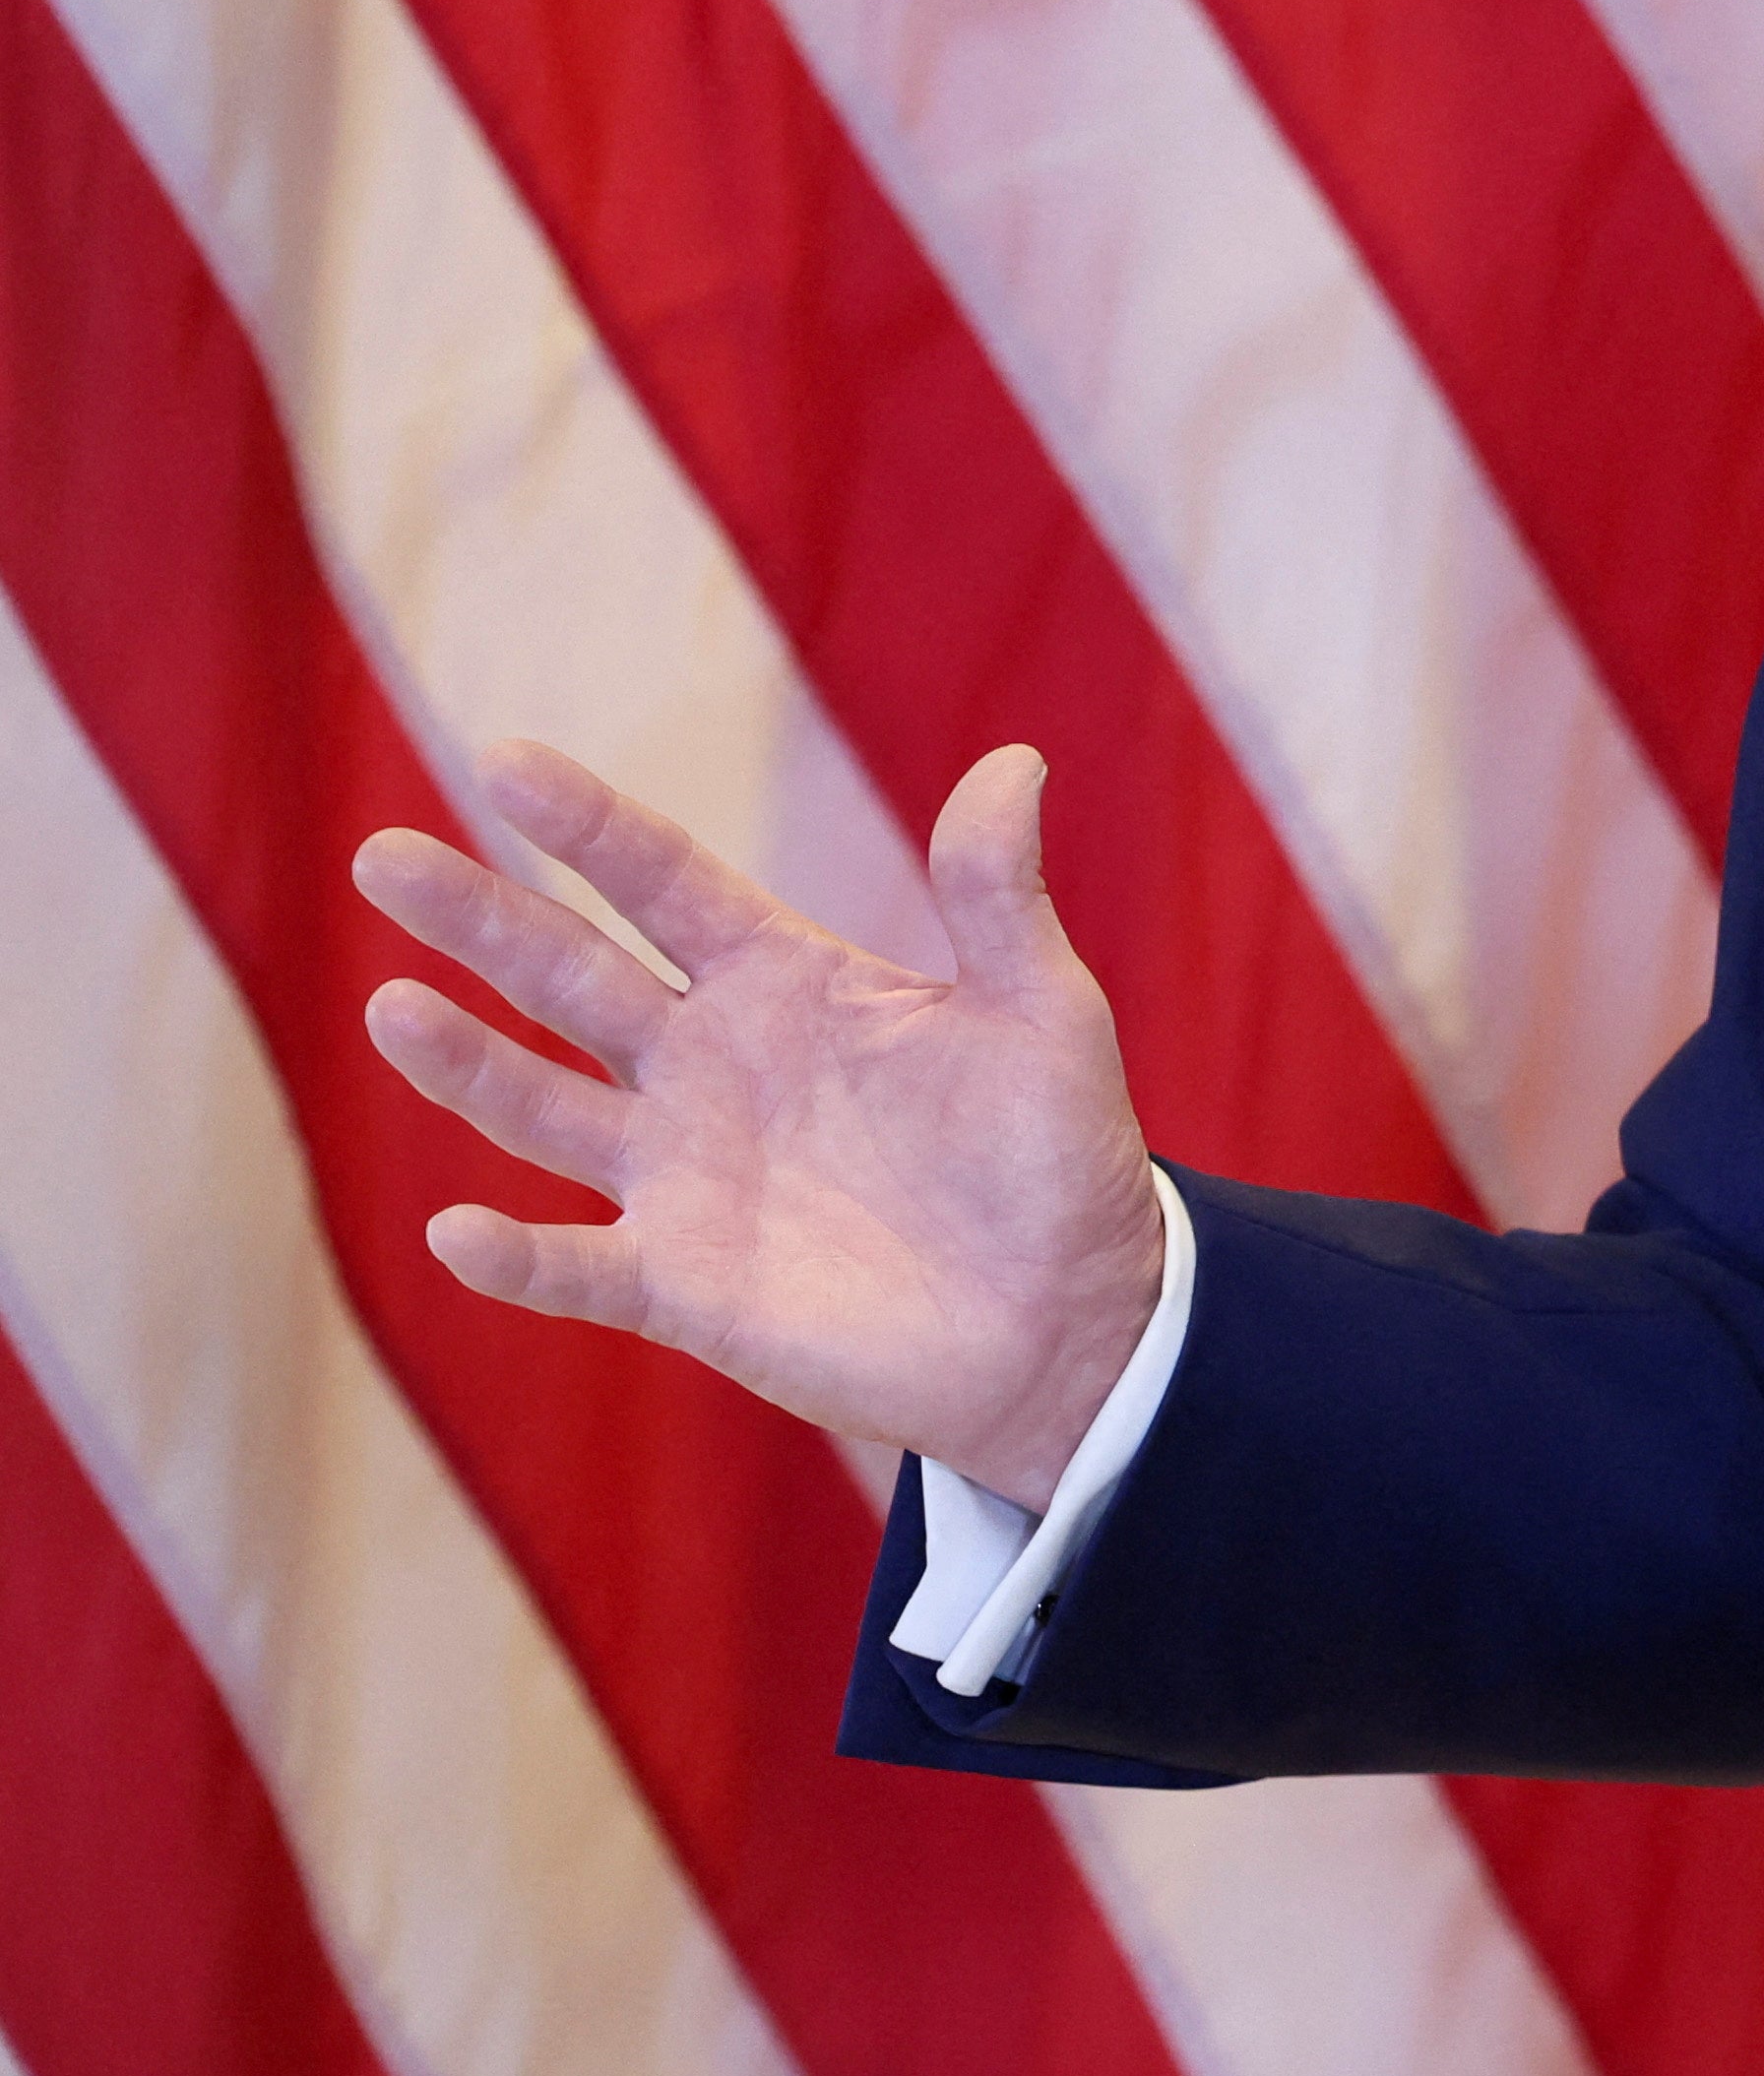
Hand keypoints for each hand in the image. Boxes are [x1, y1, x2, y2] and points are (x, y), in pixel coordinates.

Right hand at [354, 740, 1164, 1505]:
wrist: (1069, 1316)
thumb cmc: (1054, 1154)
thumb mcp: (1040, 1011)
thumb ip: (998, 896)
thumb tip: (1017, 759)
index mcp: (783, 980)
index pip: (663, 883)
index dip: (587, 827)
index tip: (503, 762)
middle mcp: (708, 1065)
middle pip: (570, 976)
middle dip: (478, 919)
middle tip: (383, 857)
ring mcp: (683, 1175)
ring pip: (541, 1108)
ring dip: (466, 1065)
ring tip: (391, 1008)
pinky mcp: (683, 1287)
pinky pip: (577, 1268)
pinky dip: (515, 1258)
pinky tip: (456, 1229)